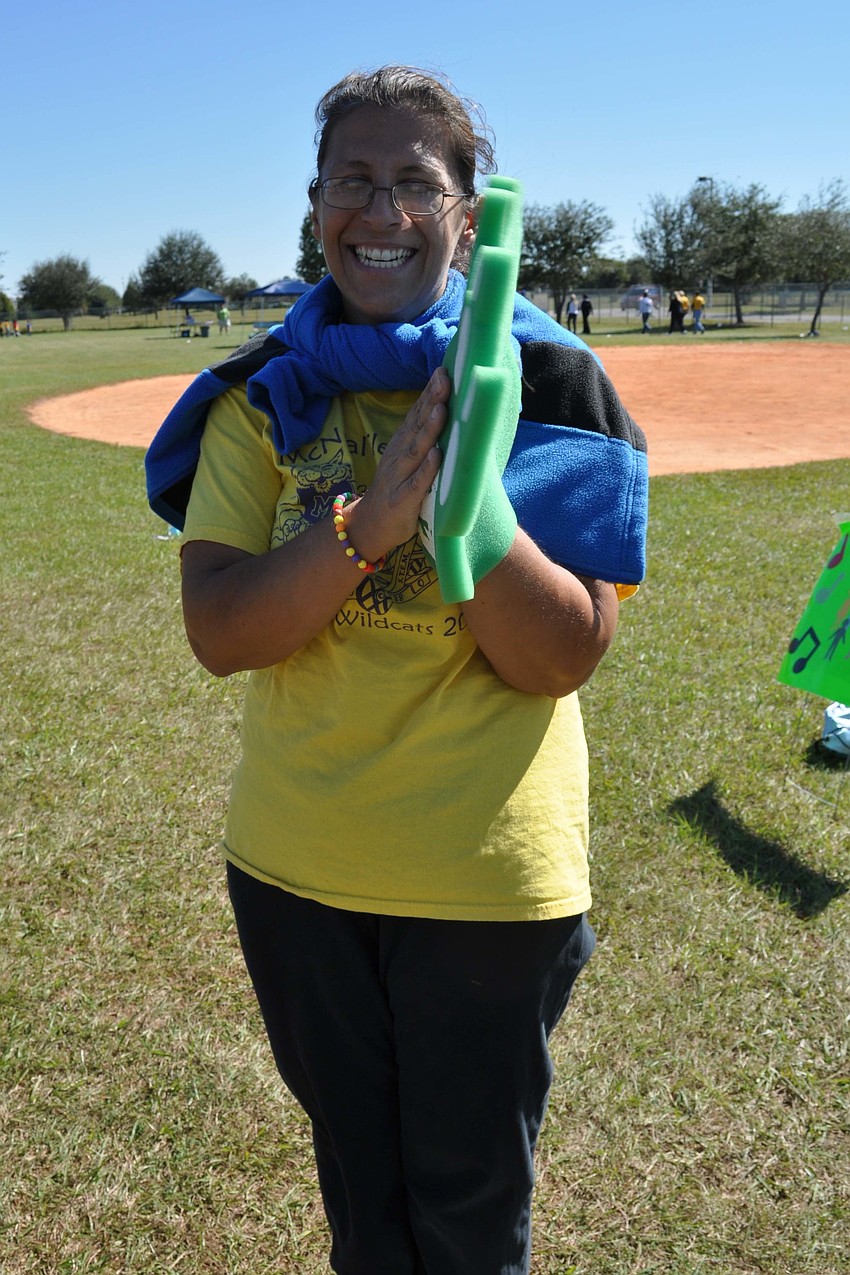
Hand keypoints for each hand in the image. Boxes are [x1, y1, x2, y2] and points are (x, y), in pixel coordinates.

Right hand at [344, 367, 448, 560]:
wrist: (371, 524)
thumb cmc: (399, 488)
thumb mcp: (409, 458)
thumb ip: (424, 438)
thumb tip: (448, 410)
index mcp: (404, 443)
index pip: (418, 412)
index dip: (430, 391)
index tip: (444, 369)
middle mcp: (400, 454)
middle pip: (417, 424)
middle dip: (432, 400)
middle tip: (445, 378)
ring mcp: (400, 476)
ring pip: (416, 449)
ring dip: (429, 429)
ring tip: (441, 409)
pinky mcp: (403, 499)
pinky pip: (416, 483)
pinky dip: (426, 469)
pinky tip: (435, 456)